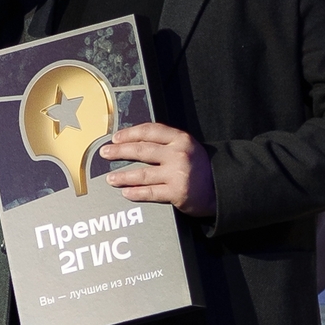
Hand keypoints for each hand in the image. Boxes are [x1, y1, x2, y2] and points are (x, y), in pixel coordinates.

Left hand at [100, 122, 216, 218]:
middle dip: (119, 151)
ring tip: (110, 178)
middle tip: (105, 153)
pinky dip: (135, 192)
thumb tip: (134, 141)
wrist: (220, 187)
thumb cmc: (199, 167)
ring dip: (123, 176)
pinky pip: (150, 192)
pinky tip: (125, 192)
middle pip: (142, 150)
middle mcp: (178, 154)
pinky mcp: (177, 192)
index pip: (150, 131)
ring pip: (143, 173)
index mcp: (180, 139)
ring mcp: (177, 173)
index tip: (116, 138)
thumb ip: (166, 142)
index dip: (130, 133)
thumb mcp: (186, 147)